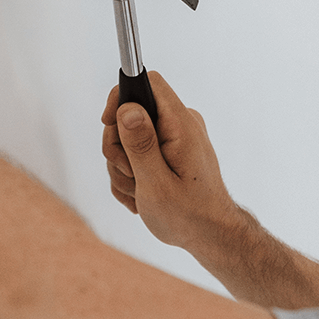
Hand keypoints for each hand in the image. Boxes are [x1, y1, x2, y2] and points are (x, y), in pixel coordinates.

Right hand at [101, 71, 244, 252]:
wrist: (211, 236)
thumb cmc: (189, 215)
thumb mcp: (156, 183)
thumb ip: (140, 144)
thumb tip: (127, 108)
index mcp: (181, 125)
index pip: (147, 82)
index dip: (121, 98)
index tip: (107, 124)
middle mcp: (179, 125)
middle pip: (129, 115)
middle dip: (118, 149)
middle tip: (132, 177)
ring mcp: (174, 139)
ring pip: (127, 140)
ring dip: (124, 170)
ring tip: (140, 193)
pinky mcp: (168, 152)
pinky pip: (135, 155)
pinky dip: (131, 177)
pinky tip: (141, 197)